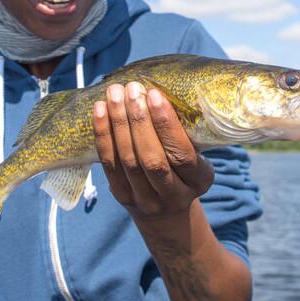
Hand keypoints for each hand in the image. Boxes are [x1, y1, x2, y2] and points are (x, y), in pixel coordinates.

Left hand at [93, 81, 214, 220]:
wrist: (167, 211)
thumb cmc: (183, 169)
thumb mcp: (196, 155)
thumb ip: (184, 133)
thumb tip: (158, 92)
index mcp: (199, 181)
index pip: (182, 155)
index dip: (166, 125)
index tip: (154, 94)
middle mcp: (174, 196)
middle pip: (152, 159)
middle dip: (139, 120)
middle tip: (131, 89)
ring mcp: (147, 200)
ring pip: (128, 162)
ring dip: (119, 123)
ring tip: (115, 94)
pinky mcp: (123, 198)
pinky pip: (109, 165)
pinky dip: (103, 135)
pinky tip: (100, 111)